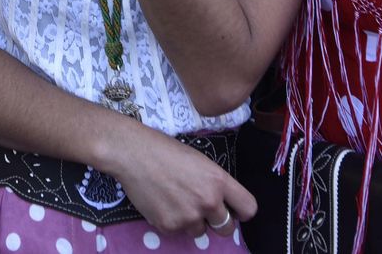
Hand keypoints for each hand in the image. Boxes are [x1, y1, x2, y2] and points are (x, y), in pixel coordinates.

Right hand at [112, 128, 253, 238]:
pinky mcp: (169, 226)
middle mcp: (208, 201)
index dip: (240, 211)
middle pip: (227, 228)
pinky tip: (161, 202)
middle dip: (218, 222)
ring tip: (175, 200)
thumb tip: (222, 204)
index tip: (233, 210)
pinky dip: (172, 221)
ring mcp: (188, 216)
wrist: (133, 153)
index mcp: (218, 181)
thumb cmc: (166, 150)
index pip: (248, 208)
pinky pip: (178, 231)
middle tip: (203, 209)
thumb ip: (214, 183)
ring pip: (200, 231)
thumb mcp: (199, 161)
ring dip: (192, 221)